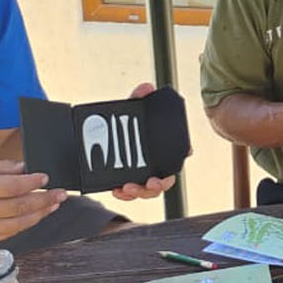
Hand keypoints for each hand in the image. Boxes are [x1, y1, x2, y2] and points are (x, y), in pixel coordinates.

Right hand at [0, 160, 66, 244]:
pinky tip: (34, 217)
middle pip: (19, 207)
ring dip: (39, 215)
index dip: (33, 183)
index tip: (45, 178)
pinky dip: (24, 225)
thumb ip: (1, 169)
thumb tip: (26, 168)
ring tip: (52, 205)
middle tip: (59, 194)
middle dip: (44, 200)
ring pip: (18, 224)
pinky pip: (8, 233)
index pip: (13, 187)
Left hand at [109, 82, 182, 201]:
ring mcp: (142, 175)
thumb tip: (146, 87)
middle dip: (160, 184)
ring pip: (149, 191)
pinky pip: (131, 194)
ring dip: (141, 192)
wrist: (97, 139)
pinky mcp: (128, 183)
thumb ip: (137, 99)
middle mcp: (156, 164)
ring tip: (128, 187)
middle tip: (150, 181)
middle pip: (166, 179)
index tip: (185, 152)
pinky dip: (125, 194)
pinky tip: (117, 189)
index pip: (179, 150)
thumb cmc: (122, 126)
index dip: (184, 151)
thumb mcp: (128, 112)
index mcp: (161, 147)